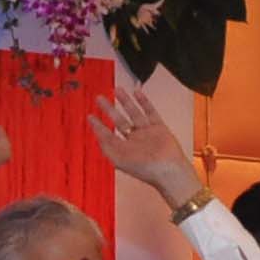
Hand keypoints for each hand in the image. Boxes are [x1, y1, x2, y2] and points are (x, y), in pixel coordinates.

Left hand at [87, 77, 200, 202]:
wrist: (168, 169)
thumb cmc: (145, 169)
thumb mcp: (118, 159)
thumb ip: (106, 147)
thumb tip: (98, 136)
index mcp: (123, 149)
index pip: (107, 134)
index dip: (98, 125)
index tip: (90, 116)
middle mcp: (134, 140)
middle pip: (119, 121)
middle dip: (109, 109)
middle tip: (99, 98)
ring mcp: (146, 132)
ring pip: (133, 113)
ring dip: (125, 101)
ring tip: (117, 90)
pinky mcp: (159, 127)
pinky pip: (150, 111)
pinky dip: (143, 102)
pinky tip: (137, 93)